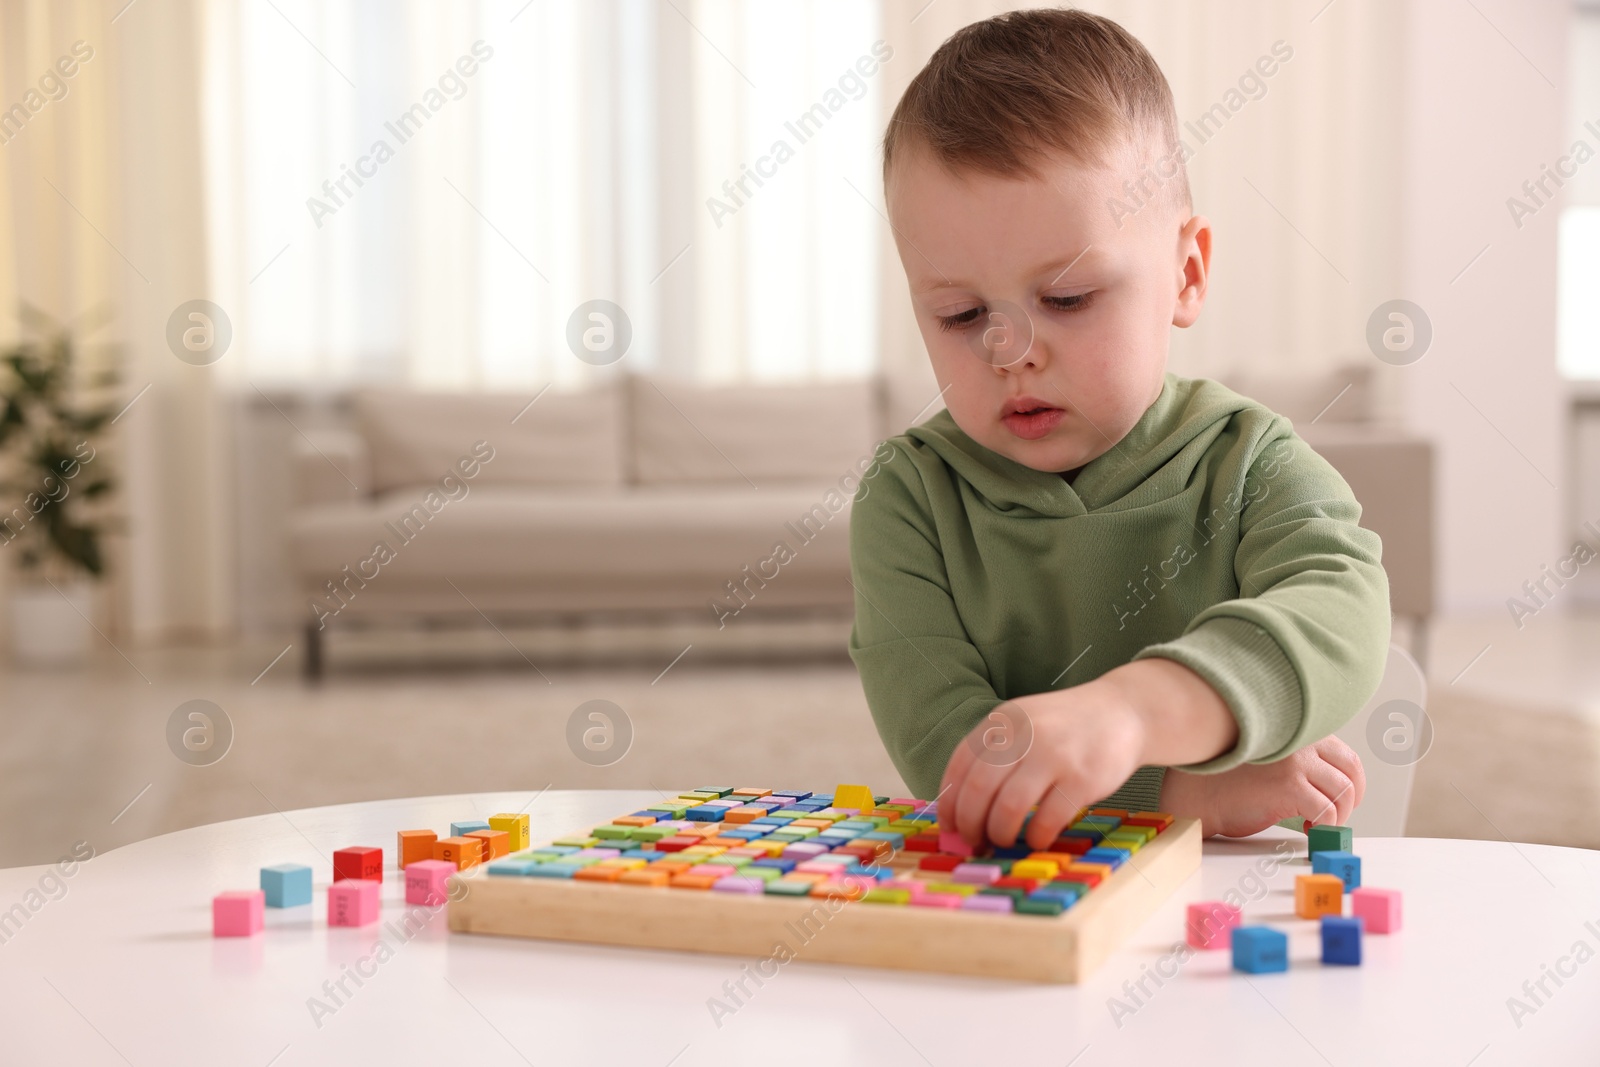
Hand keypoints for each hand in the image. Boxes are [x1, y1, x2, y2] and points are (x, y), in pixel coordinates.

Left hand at [939, 684, 1144, 851]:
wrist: (1124, 712)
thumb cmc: (1066, 727)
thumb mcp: (1024, 723)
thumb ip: (995, 754)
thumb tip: (961, 808)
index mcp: (1003, 719)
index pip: (960, 765)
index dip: (949, 802)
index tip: (951, 826)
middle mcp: (1024, 734)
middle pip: (978, 789)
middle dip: (970, 824)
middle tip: (975, 840)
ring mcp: (1054, 755)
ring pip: (1008, 808)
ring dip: (999, 833)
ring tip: (1003, 840)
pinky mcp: (1082, 779)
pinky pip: (1046, 820)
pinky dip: (1035, 837)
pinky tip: (1036, 838)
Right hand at [1158, 736, 1365, 837]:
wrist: (1199, 794)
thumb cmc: (1229, 779)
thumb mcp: (1271, 759)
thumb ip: (1300, 760)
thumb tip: (1335, 784)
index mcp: (1296, 732)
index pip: (1345, 754)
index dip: (1352, 781)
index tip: (1345, 799)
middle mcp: (1299, 741)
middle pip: (1351, 771)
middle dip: (1352, 798)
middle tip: (1340, 815)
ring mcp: (1295, 762)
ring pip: (1342, 793)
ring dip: (1337, 816)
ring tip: (1318, 824)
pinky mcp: (1289, 786)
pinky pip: (1326, 811)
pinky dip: (1324, 826)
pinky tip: (1309, 829)